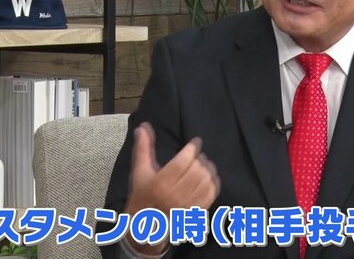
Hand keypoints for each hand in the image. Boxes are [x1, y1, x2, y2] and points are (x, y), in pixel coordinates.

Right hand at [123, 122, 220, 254]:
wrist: (145, 227)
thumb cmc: (142, 196)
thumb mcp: (140, 172)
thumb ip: (143, 149)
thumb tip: (143, 127)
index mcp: (160, 184)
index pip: (182, 162)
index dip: (192, 149)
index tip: (196, 142)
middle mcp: (174, 195)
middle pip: (196, 170)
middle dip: (199, 158)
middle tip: (197, 155)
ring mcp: (187, 205)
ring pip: (205, 181)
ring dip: (208, 169)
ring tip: (204, 164)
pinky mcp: (196, 212)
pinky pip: (211, 194)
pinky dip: (213, 183)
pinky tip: (210, 177)